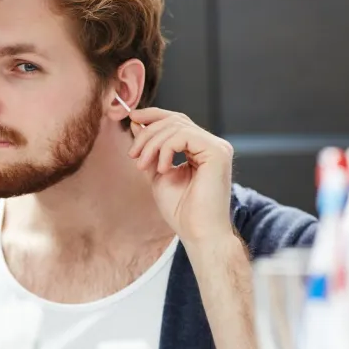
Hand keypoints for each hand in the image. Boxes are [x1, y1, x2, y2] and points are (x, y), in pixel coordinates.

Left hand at [127, 108, 234, 248]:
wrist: (197, 232)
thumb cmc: (181, 209)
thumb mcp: (157, 173)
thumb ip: (150, 149)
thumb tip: (137, 123)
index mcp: (200, 149)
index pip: (177, 120)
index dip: (153, 115)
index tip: (132, 117)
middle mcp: (212, 145)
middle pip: (174, 120)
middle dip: (147, 134)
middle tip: (133, 155)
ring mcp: (217, 147)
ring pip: (176, 126)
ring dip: (152, 144)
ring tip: (143, 165)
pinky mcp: (217, 152)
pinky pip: (184, 136)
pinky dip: (166, 149)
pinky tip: (162, 169)